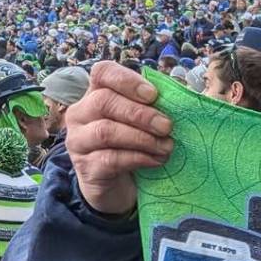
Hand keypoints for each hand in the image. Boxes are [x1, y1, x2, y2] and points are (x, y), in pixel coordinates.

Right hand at [65, 61, 172, 215]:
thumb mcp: (143, 124)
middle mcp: (81, 114)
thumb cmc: (134, 147)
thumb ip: (153, 108)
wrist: (119, 188)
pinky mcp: (86, 167)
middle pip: (105, 101)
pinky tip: (156, 161)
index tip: (153, 95)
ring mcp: (79, 141)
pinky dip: (138, 158)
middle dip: (141, 114)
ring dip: (142, 138)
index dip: (127, 80)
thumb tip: (181, 100)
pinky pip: (110, 159)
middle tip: (167, 127)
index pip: (103, 73)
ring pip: (106, 131)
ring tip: (166, 147)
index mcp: (96, 94)